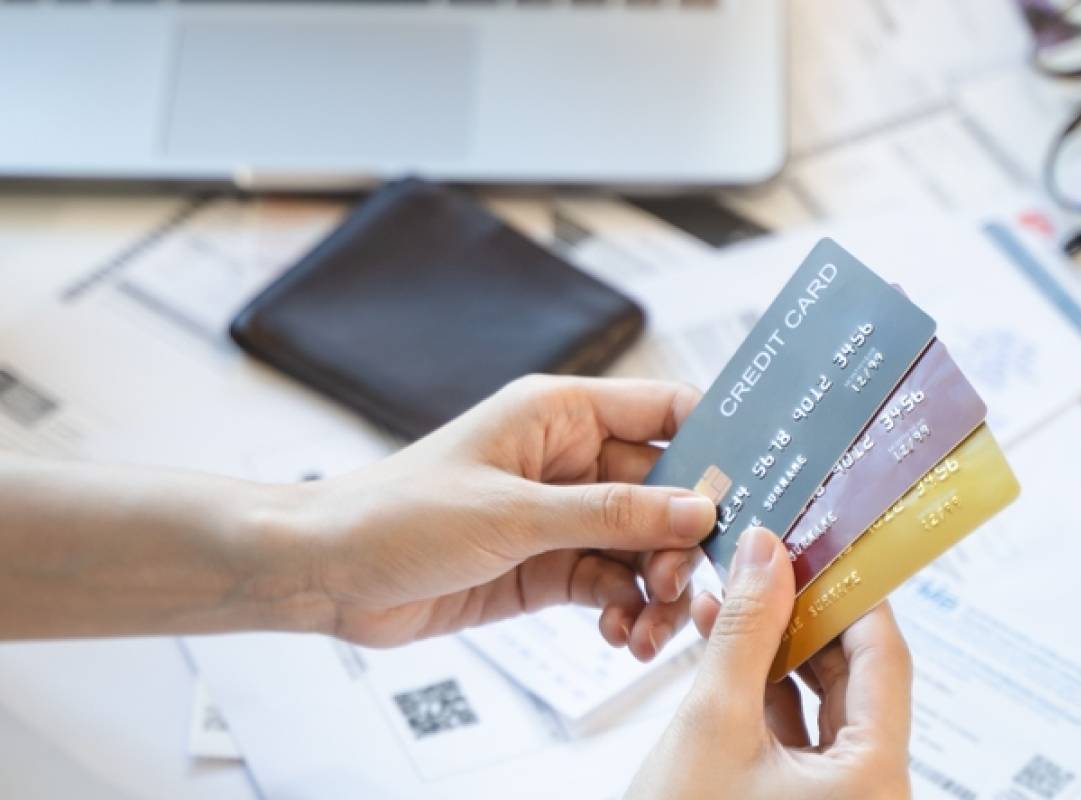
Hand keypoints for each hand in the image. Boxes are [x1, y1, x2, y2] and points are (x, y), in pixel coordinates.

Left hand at [298, 375, 717, 661]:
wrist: (326, 573)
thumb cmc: (398, 515)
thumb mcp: (513, 514)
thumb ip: (611, 513)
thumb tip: (699, 510)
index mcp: (559, 414)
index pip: (665, 410)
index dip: (716, 443)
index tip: (755, 489)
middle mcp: (567, 459)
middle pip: (666, 489)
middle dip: (685, 540)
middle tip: (682, 586)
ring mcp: (558, 515)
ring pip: (642, 546)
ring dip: (657, 588)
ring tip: (647, 627)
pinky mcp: (544, 566)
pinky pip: (609, 584)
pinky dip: (624, 611)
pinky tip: (619, 635)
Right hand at [628, 527, 913, 798]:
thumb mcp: (712, 722)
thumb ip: (746, 630)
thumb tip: (765, 554)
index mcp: (875, 777)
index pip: (884, 657)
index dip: (850, 590)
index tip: (818, 540)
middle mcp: (872, 792)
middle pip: (857, 679)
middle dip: (805, 615)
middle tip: (767, 560)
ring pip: (824, 705)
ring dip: (778, 650)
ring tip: (733, 597)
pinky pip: (799, 736)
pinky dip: (765, 692)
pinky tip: (727, 649)